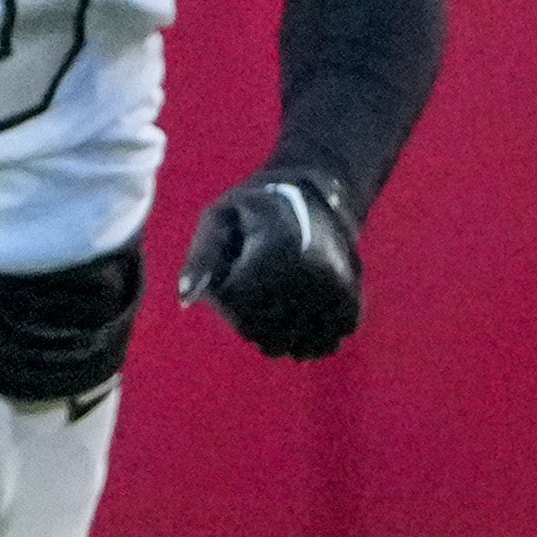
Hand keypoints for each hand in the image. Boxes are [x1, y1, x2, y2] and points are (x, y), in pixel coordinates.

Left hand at [179, 173, 362, 361]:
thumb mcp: (220, 218)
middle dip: (250, 324)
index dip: (224, 302)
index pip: (237, 304)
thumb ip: (201, 257)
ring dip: (282, 340)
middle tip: (251, 301)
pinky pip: (335, 334)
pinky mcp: (351, 295)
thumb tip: (185, 299)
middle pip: (265, 330)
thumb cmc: (258, 208)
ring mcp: (332, 287)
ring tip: (275, 320)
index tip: (228, 283)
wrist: (318, 196)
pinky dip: (317, 341)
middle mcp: (306, 273)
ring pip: (299, 340)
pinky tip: (304, 332)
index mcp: (272, 252)